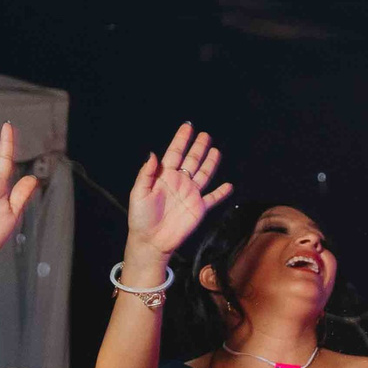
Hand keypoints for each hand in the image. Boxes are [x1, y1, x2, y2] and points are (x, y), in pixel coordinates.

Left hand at [128, 122, 231, 257]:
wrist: (151, 241)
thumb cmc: (141, 217)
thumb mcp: (139, 193)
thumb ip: (146, 173)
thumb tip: (153, 154)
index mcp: (164, 176)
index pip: (175, 153)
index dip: (181, 139)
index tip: (188, 126)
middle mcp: (179, 182)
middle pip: (192, 160)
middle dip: (198, 147)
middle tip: (205, 135)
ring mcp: (190, 194)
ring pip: (203, 174)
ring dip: (210, 163)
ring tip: (215, 151)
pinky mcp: (199, 208)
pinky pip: (213, 198)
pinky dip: (221, 192)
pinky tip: (228, 186)